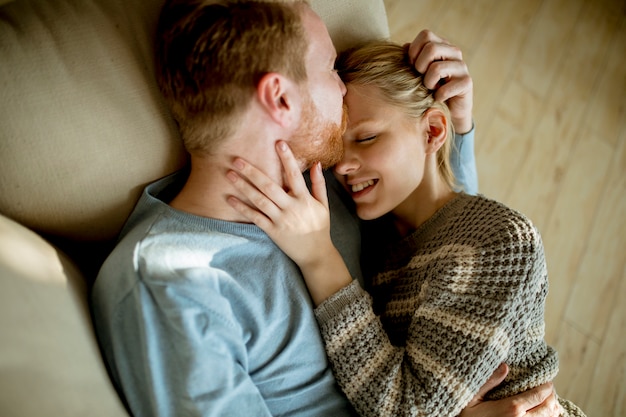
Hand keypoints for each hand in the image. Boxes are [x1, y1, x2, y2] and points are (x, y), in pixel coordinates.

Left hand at [226, 141, 330, 266]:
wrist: (315, 254)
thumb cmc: (320, 227)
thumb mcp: (323, 205)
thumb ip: (318, 184)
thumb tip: (317, 163)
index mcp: (304, 199)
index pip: (294, 175)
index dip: (287, 159)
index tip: (279, 143)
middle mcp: (291, 208)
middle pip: (269, 186)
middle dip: (252, 172)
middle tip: (237, 159)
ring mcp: (280, 220)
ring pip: (259, 200)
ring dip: (243, 186)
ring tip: (229, 174)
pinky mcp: (272, 231)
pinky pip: (255, 217)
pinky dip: (242, 208)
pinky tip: (230, 199)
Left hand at [406, 29, 472, 133]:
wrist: (447, 110)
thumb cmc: (429, 88)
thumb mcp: (417, 72)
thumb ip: (411, 58)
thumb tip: (404, 47)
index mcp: (441, 45)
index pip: (426, 34)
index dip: (413, 51)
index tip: (412, 66)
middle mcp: (454, 52)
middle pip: (431, 48)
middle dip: (419, 67)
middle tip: (421, 79)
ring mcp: (462, 66)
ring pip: (436, 68)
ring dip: (428, 83)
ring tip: (430, 89)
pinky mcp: (466, 82)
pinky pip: (444, 89)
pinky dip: (437, 97)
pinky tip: (439, 99)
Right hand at [460, 364, 560, 416]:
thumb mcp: (472, 398)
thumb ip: (489, 382)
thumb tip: (505, 366)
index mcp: (512, 408)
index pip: (539, 395)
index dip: (547, 387)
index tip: (546, 380)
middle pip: (549, 407)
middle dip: (551, 396)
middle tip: (548, 389)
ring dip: (552, 408)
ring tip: (548, 400)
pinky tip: (544, 413)